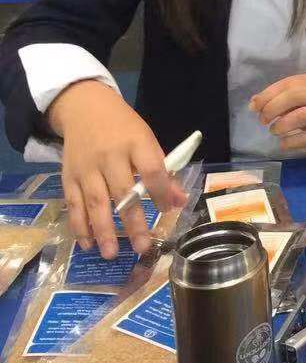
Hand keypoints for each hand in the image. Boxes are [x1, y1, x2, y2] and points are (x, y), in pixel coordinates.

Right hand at [47, 80, 187, 259]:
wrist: (84, 107)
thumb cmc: (123, 128)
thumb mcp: (147, 140)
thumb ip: (163, 170)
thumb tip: (179, 202)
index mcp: (136, 142)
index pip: (151, 169)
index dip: (160, 192)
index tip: (167, 211)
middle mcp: (110, 155)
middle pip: (122, 191)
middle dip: (132, 222)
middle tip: (142, 247)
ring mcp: (87, 167)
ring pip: (95, 202)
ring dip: (103, 231)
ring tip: (111, 254)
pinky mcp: (68, 176)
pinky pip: (73, 204)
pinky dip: (79, 225)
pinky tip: (87, 244)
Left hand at [250, 73, 305, 153]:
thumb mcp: (305, 95)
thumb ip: (281, 97)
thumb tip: (254, 103)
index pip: (287, 83)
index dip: (267, 95)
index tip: (254, 107)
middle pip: (294, 96)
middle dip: (273, 108)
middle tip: (263, 120)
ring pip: (303, 115)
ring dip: (283, 124)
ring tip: (274, 131)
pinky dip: (294, 141)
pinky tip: (284, 143)